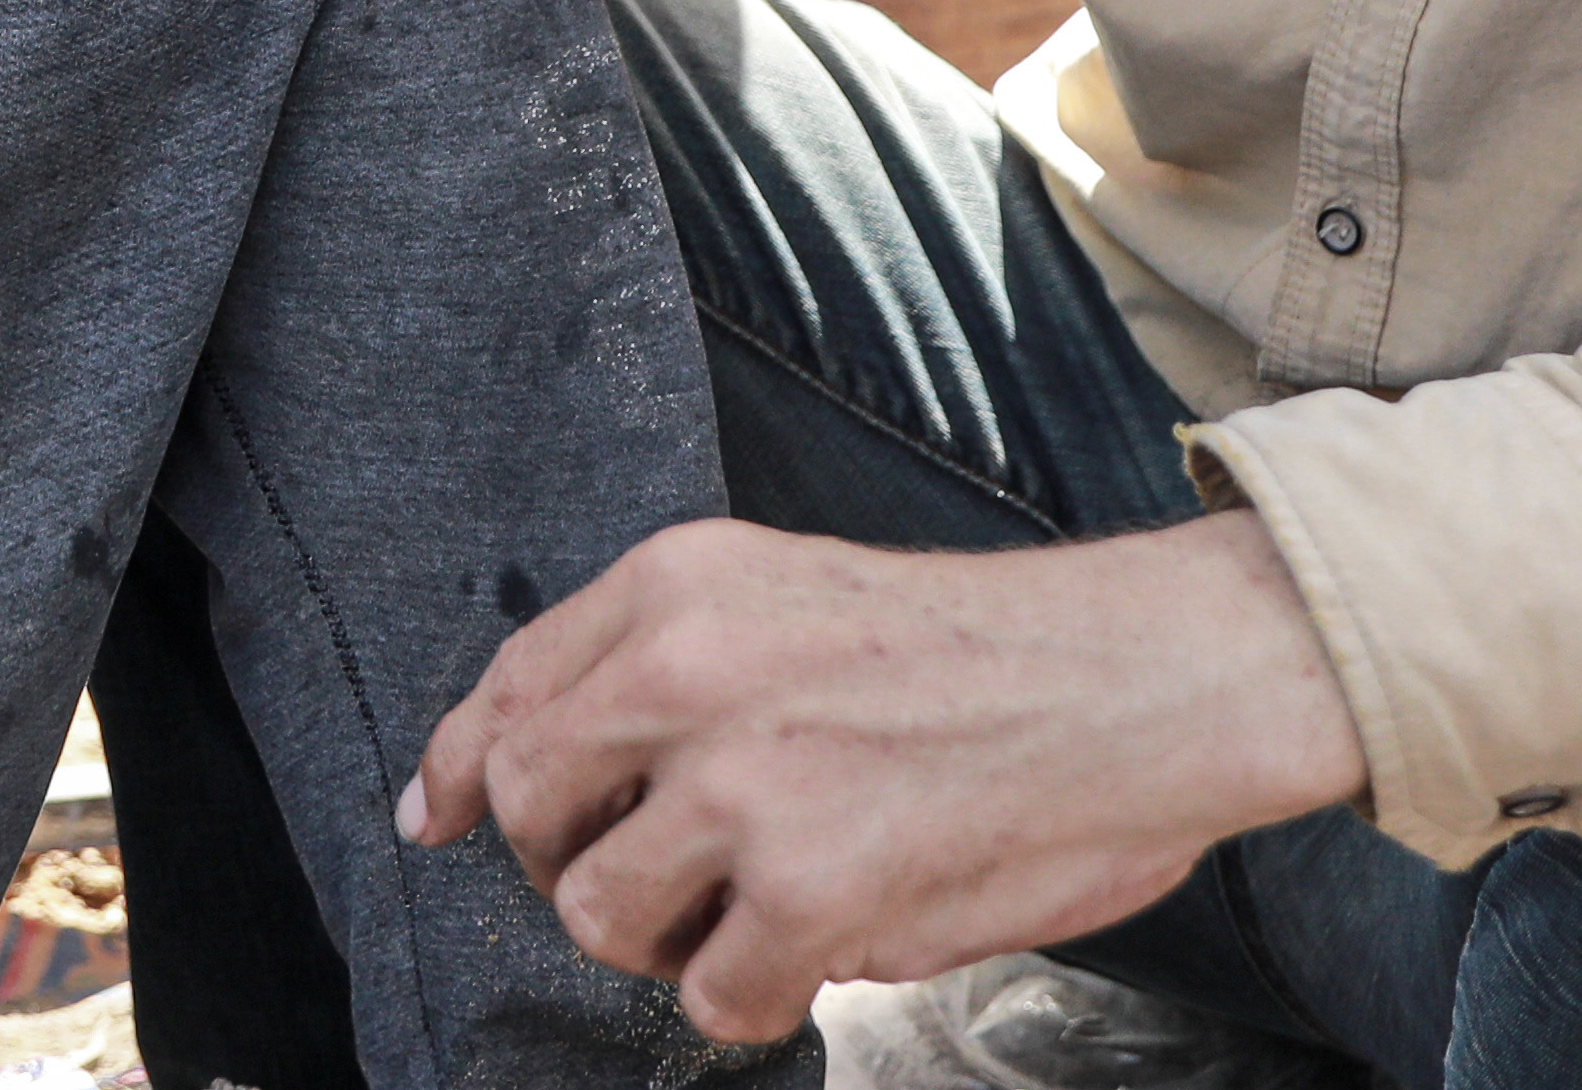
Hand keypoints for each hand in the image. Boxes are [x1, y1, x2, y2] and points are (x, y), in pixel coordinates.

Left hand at [402, 510, 1365, 1044]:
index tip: (442, 816)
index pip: (513, 682)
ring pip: (599, 917)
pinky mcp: (808, 887)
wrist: (1139, 679)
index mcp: (681, 581)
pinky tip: (816, 953)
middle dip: (574, 865)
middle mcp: (686, 666)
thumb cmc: (983, 652)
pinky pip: (711, 996)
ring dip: (668, 942)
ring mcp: (742, 779)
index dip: (466, 765)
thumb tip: (534, 771)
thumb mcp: (795, 595)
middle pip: (532, 809)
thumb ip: (667, 664)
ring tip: (756, 913)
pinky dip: (755, 998)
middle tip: (662, 883)